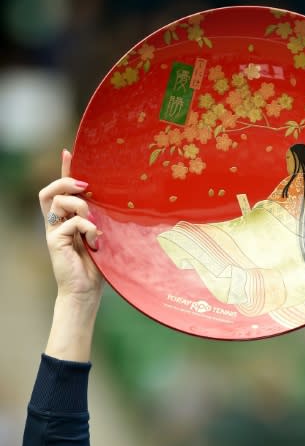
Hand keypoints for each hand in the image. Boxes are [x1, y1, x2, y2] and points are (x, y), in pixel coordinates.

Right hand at [38, 149, 102, 302]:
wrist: (85, 293)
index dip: (63, 171)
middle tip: (85, 186)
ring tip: (94, 222)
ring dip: (80, 206)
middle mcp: (57, 224)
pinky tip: (96, 241)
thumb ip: (101, 221)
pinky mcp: (55, 242)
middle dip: (66, 182)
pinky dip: (86, 227)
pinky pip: (70, 223)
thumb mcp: (103, 238)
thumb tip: (115, 202)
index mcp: (68, 221)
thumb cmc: (98, 268)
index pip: (61, 191)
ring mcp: (54, 232)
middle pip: (50, 191)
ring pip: (58, 202)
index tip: (68, 152)